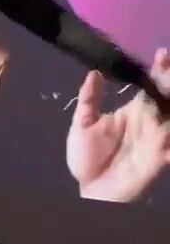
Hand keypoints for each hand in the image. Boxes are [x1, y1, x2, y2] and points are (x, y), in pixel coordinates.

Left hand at [66, 48, 169, 201]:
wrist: (88, 189)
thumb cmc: (86, 158)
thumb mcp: (82, 124)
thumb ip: (89, 99)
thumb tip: (94, 72)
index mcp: (134, 112)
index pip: (151, 87)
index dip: (159, 71)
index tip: (162, 54)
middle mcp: (150, 123)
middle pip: (168, 98)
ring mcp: (156, 141)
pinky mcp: (158, 161)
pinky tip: (169, 144)